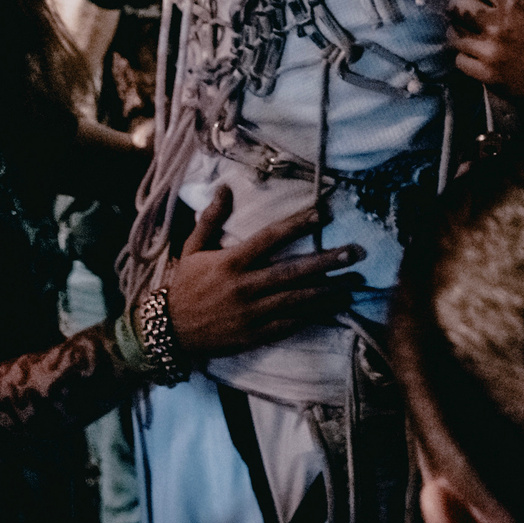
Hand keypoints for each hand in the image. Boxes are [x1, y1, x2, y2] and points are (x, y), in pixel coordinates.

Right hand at [161, 187, 362, 361]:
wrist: (167, 332)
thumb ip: (211, 219)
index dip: (297, 224)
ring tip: (355, 283)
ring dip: (330, 291)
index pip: (270, 238)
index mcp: (230, 262)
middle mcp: (244, 287)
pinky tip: (333, 309)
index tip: (323, 214)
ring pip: (297, 300)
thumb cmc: (183, 286)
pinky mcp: (255, 335)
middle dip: (327, 262)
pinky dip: (313, 317)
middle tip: (356, 253)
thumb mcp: (192, 249)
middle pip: (293, 271)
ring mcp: (251, 313)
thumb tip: (225, 188)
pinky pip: (289, 325)